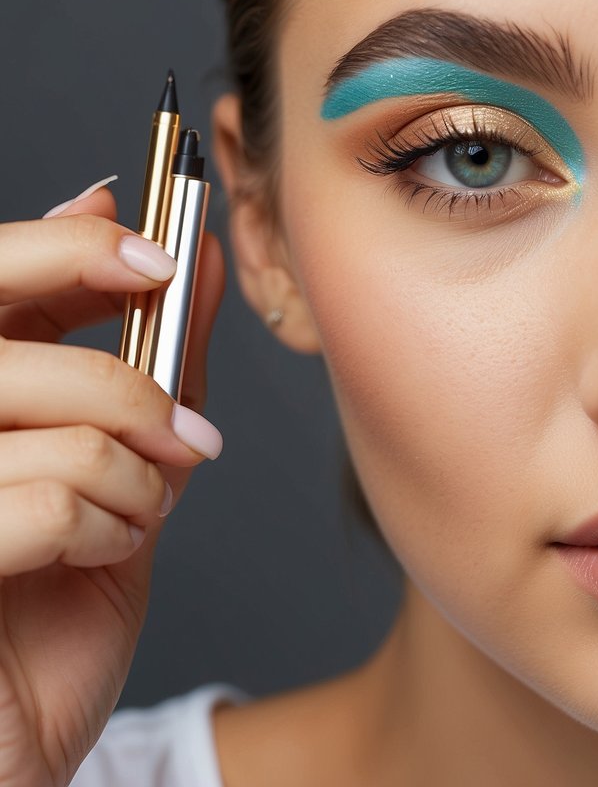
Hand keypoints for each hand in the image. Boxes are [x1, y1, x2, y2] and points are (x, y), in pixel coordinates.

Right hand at [0, 180, 224, 786]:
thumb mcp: (115, 473)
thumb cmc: (48, 611)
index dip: (67, 248)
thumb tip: (192, 264)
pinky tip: (99, 551)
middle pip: (5, 328)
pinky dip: (106, 523)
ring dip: (132, 472)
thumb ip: (142, 371)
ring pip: (52, 414)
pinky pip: (46, 494)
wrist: (14, 746)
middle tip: (183, 424)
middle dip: (123, 370)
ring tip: (137, 515)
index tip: (161, 254)